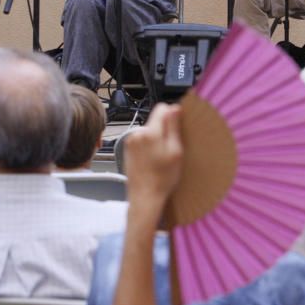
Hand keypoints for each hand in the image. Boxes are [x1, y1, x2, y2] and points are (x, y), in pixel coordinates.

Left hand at [124, 103, 183, 217]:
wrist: (144, 197)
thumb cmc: (162, 179)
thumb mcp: (175, 152)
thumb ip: (174, 127)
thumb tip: (174, 107)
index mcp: (150, 132)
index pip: (162, 108)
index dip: (172, 116)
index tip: (177, 129)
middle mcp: (137, 134)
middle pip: (155, 120)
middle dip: (164, 130)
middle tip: (170, 150)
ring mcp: (130, 142)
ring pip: (149, 131)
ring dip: (156, 139)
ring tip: (160, 158)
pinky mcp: (127, 149)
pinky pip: (142, 140)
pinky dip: (148, 146)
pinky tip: (152, 161)